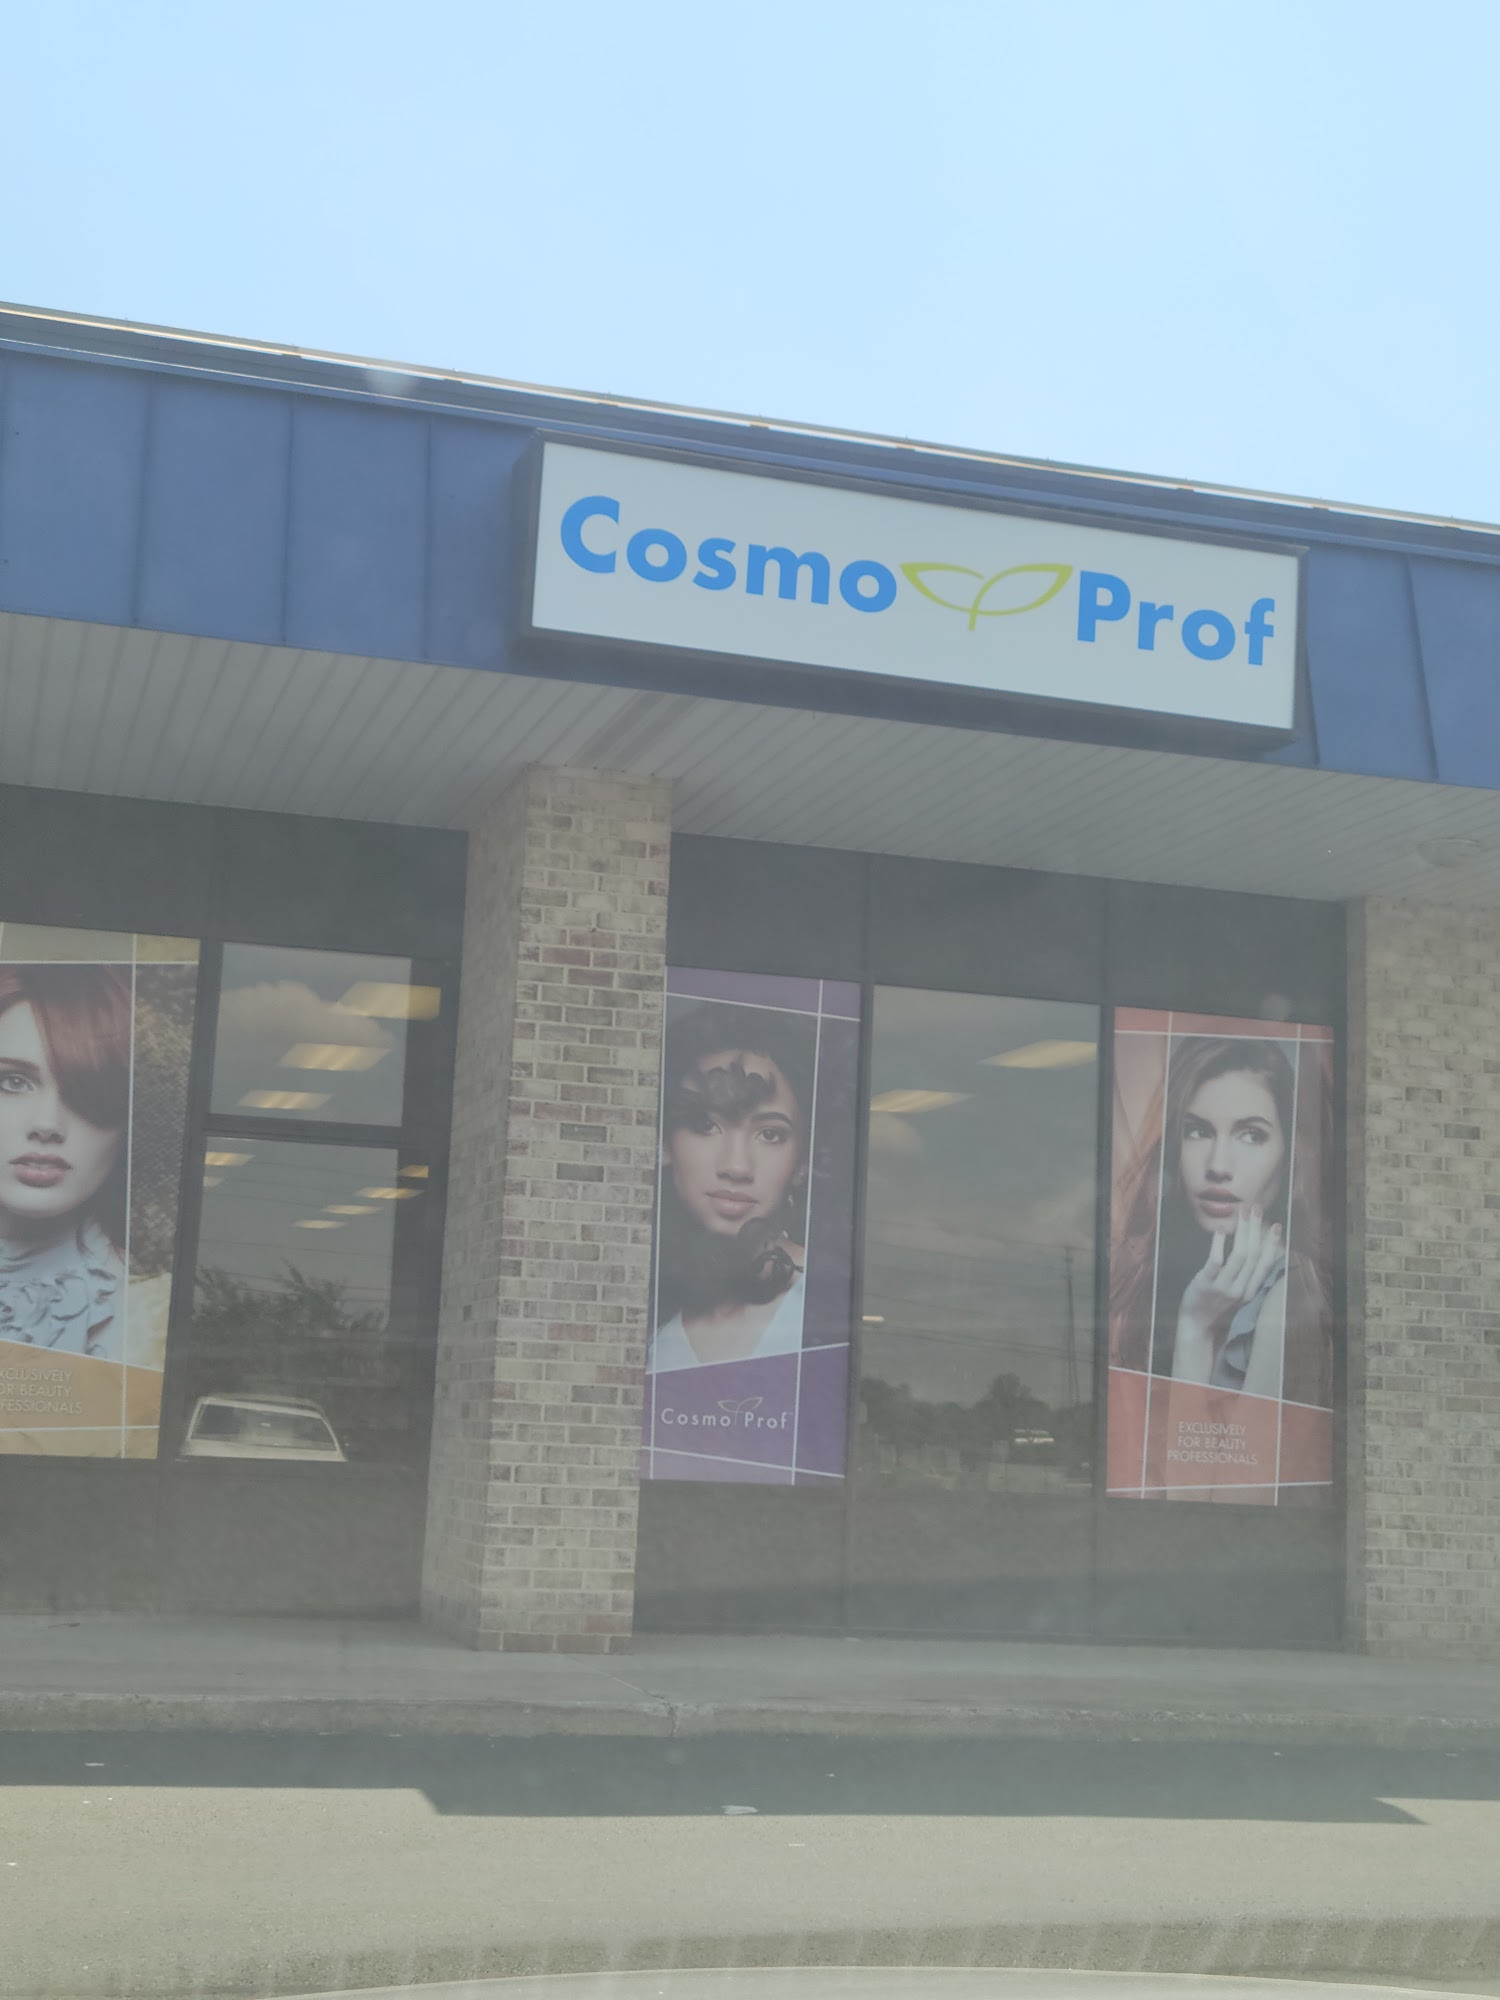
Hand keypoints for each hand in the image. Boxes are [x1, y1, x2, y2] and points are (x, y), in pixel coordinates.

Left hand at [1173, 1207, 1282, 1381]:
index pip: (1265, 1264)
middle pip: (1253, 1255)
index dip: (1272, 1244)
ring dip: (1242, 1232)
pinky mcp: (1206, 1284)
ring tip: (1241, 1214)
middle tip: (1256, 1209)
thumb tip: (1254, 1254)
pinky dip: (1219, 1244)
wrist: (1197, 1328)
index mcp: (1250, 1291)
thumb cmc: (1216, 1309)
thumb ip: (1247, 1278)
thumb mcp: (1238, 1297)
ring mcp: (1223, 1287)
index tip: (1276, 1225)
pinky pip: (1215, 1261)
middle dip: (1257, 1230)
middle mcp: (1240, 1289)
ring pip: (1239, 1256)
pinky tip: (1220, 1230)